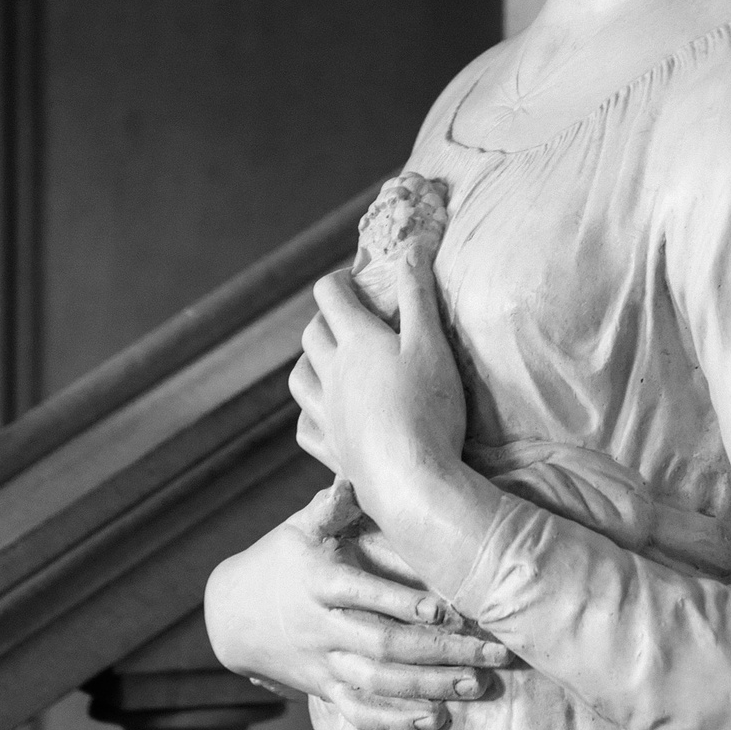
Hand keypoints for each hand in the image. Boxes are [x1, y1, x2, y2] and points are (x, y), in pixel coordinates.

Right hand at [204, 483, 508, 729]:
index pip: (364, 595)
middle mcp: (322, 628)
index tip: (447, 609)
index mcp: (319, 582)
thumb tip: (355, 475)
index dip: (404, 603)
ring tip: (477, 685)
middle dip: (441, 652)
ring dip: (429, 688)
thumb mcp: (298, 527)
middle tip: (493, 653)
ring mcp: (323, 664)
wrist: (232, 615)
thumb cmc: (280, 560)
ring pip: (378, 684)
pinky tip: (436, 721)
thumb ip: (330, 505)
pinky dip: (396, 723)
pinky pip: (360, 713)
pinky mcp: (324, 689)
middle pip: (384, 646)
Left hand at [289, 245, 466, 521]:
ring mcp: (326, 414)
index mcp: (355, 342)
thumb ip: (419, 294)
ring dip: (310, 361)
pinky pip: (305, 426)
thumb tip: (413, 245)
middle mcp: (331, 375)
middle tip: (352, 317)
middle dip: (326, 317)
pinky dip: (309, 412)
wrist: (411, 483)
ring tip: (331, 360)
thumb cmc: (428, 409)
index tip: (358, 280)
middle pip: (312, 333)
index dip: (341, 280)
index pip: (330, 294)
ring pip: (299, 377)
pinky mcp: (330, 450)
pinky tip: (324, 413)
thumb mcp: (431, 343)